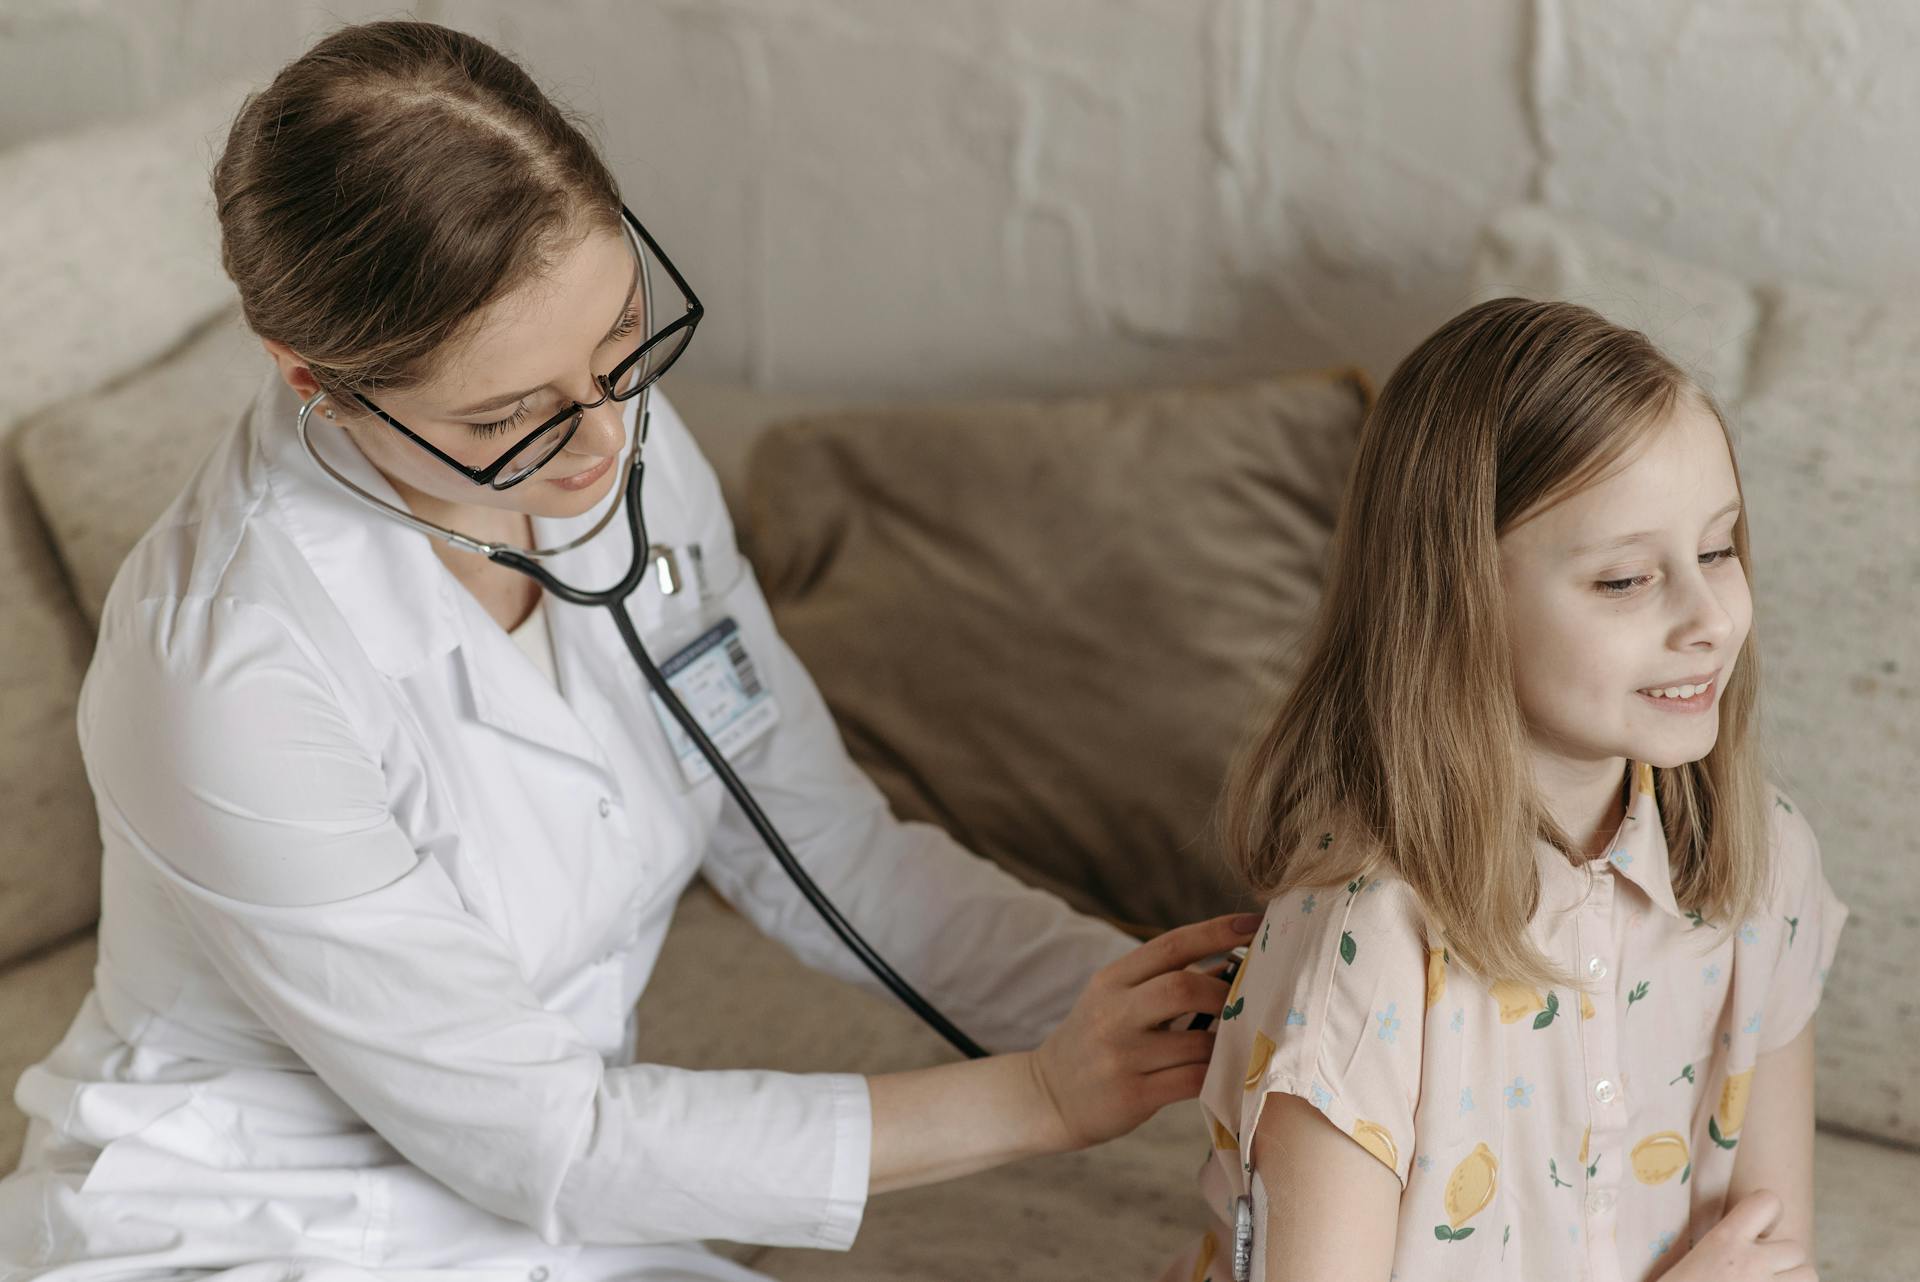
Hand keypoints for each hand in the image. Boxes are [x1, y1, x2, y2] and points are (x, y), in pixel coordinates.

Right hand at [1029, 911, 1260, 1150]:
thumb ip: (1164, 981)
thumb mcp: (1115, 1000)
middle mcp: (1113, 1013)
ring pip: (1197, 1042)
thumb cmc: (1095, 1042)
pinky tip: (1228, 1071)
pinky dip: (1218, 1074)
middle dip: (1225, 994)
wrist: (1048, 1096)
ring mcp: (1121, 1055)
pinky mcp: (1132, 1094)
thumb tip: (1231, 964)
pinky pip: (1192, 1081)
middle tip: (1247, 1003)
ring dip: (1229, 1041)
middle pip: (1182, 988)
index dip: (1217, 931)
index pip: (1171, 945)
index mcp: (1112, 980)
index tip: (1254, 924)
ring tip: (1244, 1039)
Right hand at [1663, 1190, 1816, 1280]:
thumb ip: (1727, 1245)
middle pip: (1796, 1248)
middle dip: (1784, 1260)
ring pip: (1809, 1274)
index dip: (1768, 1215)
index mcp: (1725, 1240)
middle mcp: (1752, 1262)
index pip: (1769, 1202)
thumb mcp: (1697, 1258)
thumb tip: (1755, 1239)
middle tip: (1761, 1272)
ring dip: (1793, 1280)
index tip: (1756, 1233)